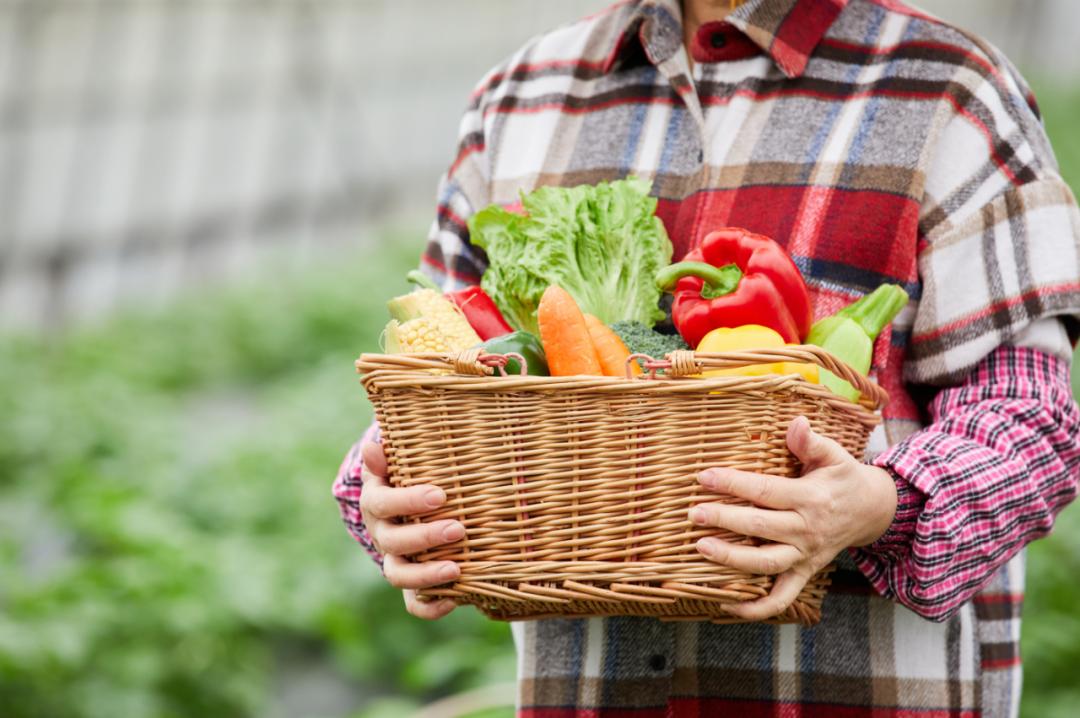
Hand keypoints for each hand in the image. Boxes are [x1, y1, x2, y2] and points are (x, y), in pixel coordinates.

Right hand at [359, 438, 462, 619]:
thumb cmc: (407, 477)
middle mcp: (381, 535)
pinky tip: (454, 602)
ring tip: (456, 569)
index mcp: (376, 503)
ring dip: (426, 574)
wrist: (403, 507)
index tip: (439, 495)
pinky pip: (413, 604)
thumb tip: (373, 445)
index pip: (383, 504)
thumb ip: (387, 456)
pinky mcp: (410, 583)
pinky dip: (430, 607)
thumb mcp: (397, 462)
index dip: (408, 502)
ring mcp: (394, 561)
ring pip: (398, 576)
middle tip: (458, 529)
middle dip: (424, 538)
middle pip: (393, 542)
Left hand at [690, 416, 897, 620]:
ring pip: (767, 564)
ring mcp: (805, 555)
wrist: (873, 511)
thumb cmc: (843, 477)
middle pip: (761, 528)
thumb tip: (796, 422)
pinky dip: (754, 607)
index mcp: (810, 498)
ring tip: (701, 548)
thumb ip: (811, 442)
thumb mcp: (834, 455)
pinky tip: (723, 602)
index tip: (703, 476)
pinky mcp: (805, 573)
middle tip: (693, 513)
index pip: (766, 491)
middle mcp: (807, 530)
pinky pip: (781, 597)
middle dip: (724, 520)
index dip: (733, 484)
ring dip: (732, 560)